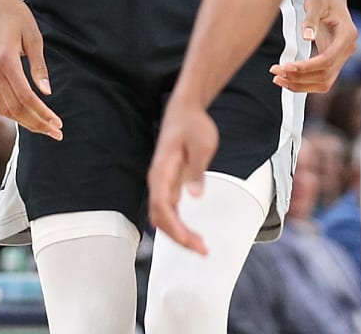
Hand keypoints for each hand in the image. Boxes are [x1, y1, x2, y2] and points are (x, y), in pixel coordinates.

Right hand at [0, 0, 61, 139]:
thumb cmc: (17, 17)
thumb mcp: (34, 38)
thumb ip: (39, 67)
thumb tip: (47, 92)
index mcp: (6, 62)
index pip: (26, 98)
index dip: (42, 114)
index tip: (58, 123)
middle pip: (15, 109)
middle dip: (37, 124)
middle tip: (57, 132)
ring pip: (6, 109)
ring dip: (26, 122)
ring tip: (46, 127)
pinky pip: (0, 102)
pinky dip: (15, 114)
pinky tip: (30, 116)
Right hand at [148, 100, 219, 255]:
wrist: (184, 111)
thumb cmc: (193, 125)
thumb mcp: (202, 144)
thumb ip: (198, 170)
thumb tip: (195, 195)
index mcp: (162, 171)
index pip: (162, 207)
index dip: (175, 228)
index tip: (191, 242)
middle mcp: (157, 181)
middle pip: (160, 218)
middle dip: (178, 237)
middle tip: (202, 250)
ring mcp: (162, 185)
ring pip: (163, 218)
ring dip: (178, 234)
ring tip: (200, 247)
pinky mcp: (169, 186)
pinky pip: (169, 212)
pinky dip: (179, 226)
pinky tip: (191, 235)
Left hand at [270, 0, 357, 93]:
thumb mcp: (315, 3)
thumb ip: (311, 20)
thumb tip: (307, 36)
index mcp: (347, 35)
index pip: (328, 60)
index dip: (307, 67)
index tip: (288, 66)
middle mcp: (347, 48)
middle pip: (326, 75)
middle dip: (300, 77)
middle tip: (278, 73)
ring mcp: (341, 55)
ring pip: (324, 81)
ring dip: (301, 84)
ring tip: (279, 78)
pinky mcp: (332, 58)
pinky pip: (320, 76)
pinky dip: (304, 80)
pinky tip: (287, 77)